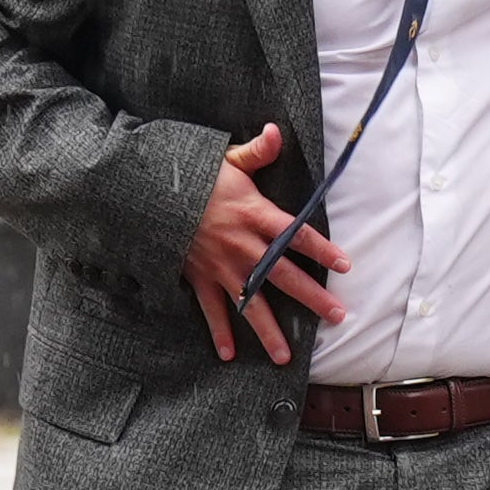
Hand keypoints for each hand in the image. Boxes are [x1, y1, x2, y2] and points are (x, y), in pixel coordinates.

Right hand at [181, 122, 341, 363]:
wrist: (145, 195)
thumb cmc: (190, 176)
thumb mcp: (226, 160)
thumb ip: (257, 151)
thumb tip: (277, 131)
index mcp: (253, 214)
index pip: (296, 234)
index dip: (322, 249)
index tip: (345, 265)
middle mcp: (241, 245)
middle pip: (284, 275)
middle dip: (312, 298)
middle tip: (337, 317)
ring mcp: (220, 265)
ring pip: (250, 302)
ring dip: (269, 331)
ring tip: (286, 357)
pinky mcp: (198, 277)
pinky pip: (211, 310)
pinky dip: (219, 332)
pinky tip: (229, 355)